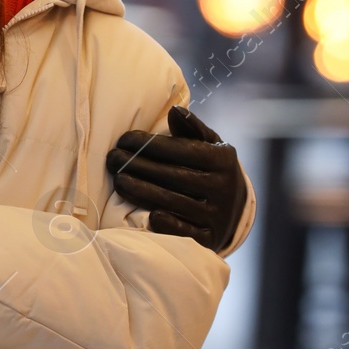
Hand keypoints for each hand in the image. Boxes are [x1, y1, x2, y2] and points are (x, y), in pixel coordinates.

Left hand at [106, 106, 246, 252]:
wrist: (237, 210)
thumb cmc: (213, 169)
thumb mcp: (211, 145)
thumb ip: (192, 128)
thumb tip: (174, 110)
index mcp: (222, 160)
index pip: (180, 150)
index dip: (149, 144)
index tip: (123, 139)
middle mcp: (222, 188)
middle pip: (172, 175)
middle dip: (138, 166)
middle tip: (112, 158)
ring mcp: (216, 215)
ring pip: (172, 202)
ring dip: (140, 191)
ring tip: (117, 180)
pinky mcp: (209, 238)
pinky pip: (184, 232)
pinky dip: (166, 224)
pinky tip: (146, 213)